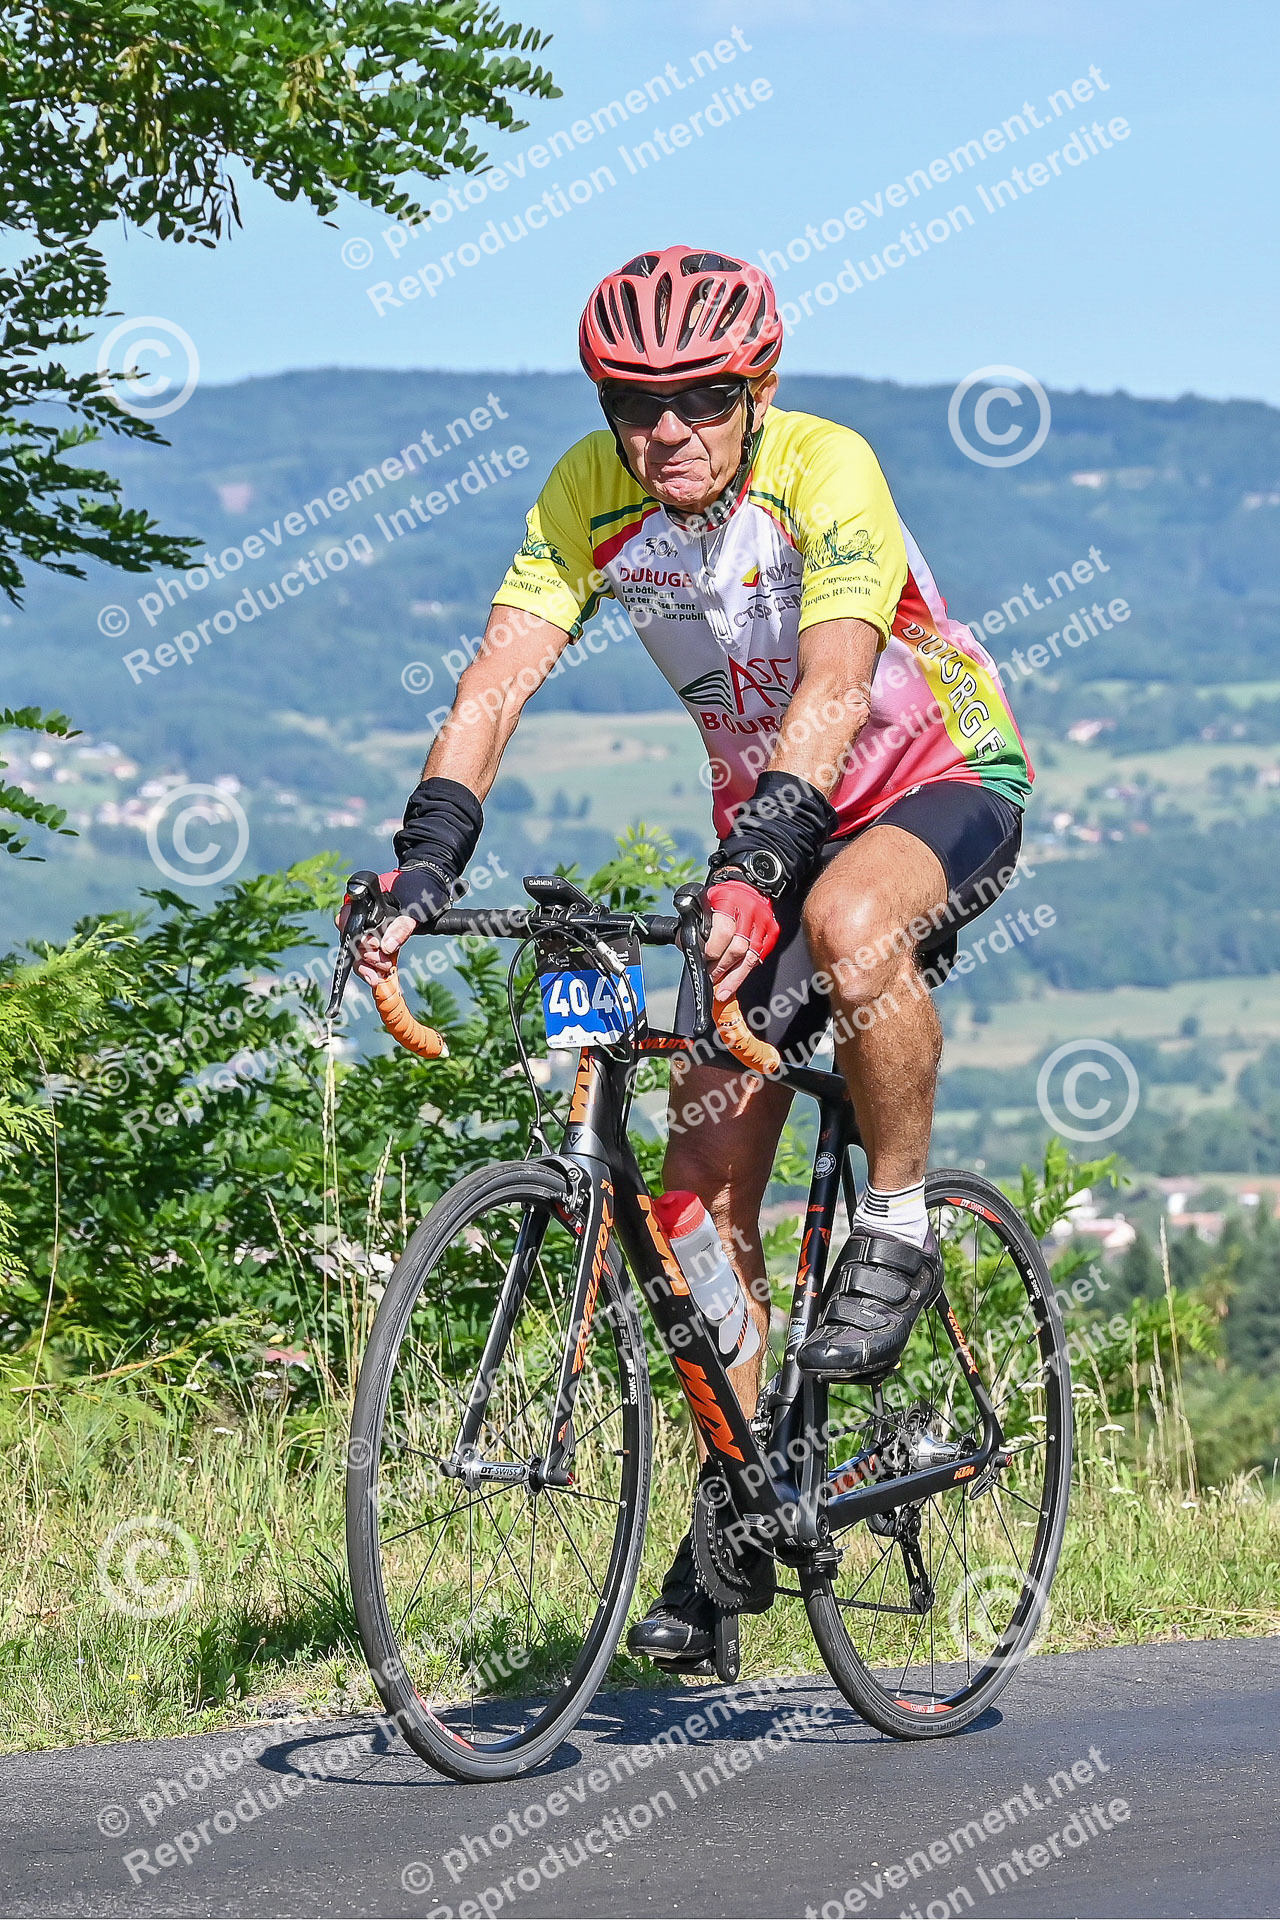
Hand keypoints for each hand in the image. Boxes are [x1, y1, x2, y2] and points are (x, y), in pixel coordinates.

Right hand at [337, 866, 443, 988]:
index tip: (374, 946)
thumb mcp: (414, 905)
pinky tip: (378, 977)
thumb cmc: (421, 888)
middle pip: (352, 940)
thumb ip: (401, 925)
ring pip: (358, 952)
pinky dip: (372, 969)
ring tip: (383, 972)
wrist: (432, 887)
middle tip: (384, 963)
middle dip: (367, 955)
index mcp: (364, 900)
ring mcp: (368, 930)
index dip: (357, 936)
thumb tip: (387, 946)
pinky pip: (368, 958)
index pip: (348, 920)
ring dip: (369, 965)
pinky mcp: (378, 942)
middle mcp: (361, 915)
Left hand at [704, 880, 779, 999]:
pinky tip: (735, 980)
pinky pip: (758, 958)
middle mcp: (748, 912)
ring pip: (750, 957)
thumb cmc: (723, 896)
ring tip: (722, 991)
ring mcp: (763, 923)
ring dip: (734, 977)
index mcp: (728, 901)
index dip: (712, 950)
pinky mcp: (772, 932)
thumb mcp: (704, 901)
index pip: (723, 931)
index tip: (703, 960)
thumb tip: (686, 947)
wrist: (749, 884)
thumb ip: (695, 923)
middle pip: (737, 948)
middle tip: (710, 977)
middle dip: (721, 967)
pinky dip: (745, 971)